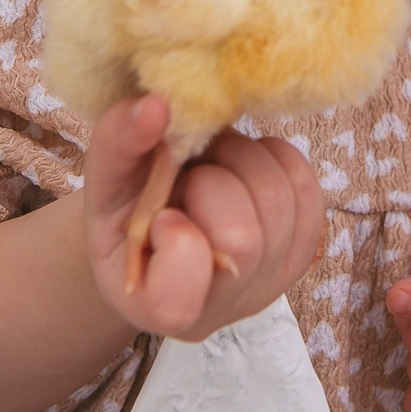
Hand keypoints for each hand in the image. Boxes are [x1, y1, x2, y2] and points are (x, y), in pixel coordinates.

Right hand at [82, 95, 324, 340]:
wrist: (162, 216)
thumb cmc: (125, 204)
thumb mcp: (104, 177)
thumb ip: (119, 142)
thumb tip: (157, 105)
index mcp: (156, 305)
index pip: (183, 288)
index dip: (176, 236)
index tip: (159, 214)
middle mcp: (222, 307)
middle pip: (242, 237)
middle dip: (210, 181)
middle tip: (185, 173)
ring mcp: (269, 282)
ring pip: (279, 201)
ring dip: (241, 161)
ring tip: (210, 165)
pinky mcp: (300, 251)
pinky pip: (306, 188)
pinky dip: (274, 159)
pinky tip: (241, 165)